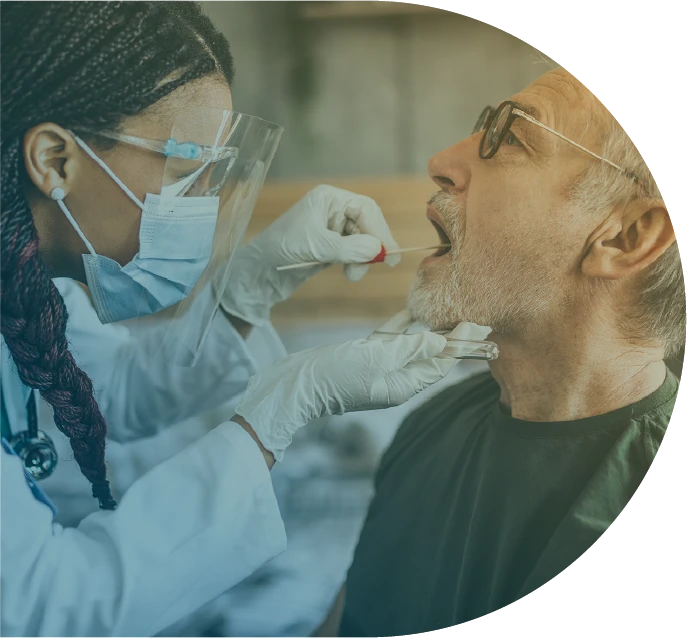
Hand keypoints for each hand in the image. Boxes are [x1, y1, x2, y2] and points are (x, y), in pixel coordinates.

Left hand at [221, 185, 399, 325]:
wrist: (260, 271)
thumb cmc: (283, 249)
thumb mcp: (318, 247)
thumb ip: (349, 248)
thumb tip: (378, 249)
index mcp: (328, 198)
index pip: (365, 208)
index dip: (379, 229)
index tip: (387, 252)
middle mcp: (332, 209)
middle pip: (367, 223)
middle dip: (372, 245)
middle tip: (382, 265)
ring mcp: (332, 228)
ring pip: (362, 240)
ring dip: (362, 258)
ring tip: (353, 275)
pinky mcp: (330, 246)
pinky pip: (353, 251)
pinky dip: (355, 263)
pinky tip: (350, 273)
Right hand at [234, 331, 454, 460]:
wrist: (295, 385)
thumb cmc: (333, 377)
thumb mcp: (373, 360)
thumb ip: (408, 349)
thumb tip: (438, 340)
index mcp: (402, 386)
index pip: (440, 364)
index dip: (461, 344)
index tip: (478, 324)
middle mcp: (395, 378)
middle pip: (431, 355)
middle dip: (453, 336)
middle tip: (476, 316)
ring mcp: (380, 366)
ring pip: (412, 344)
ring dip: (430, 328)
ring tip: (451, 310)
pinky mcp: (364, 355)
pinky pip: (390, 338)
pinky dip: (402, 325)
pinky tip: (414, 310)